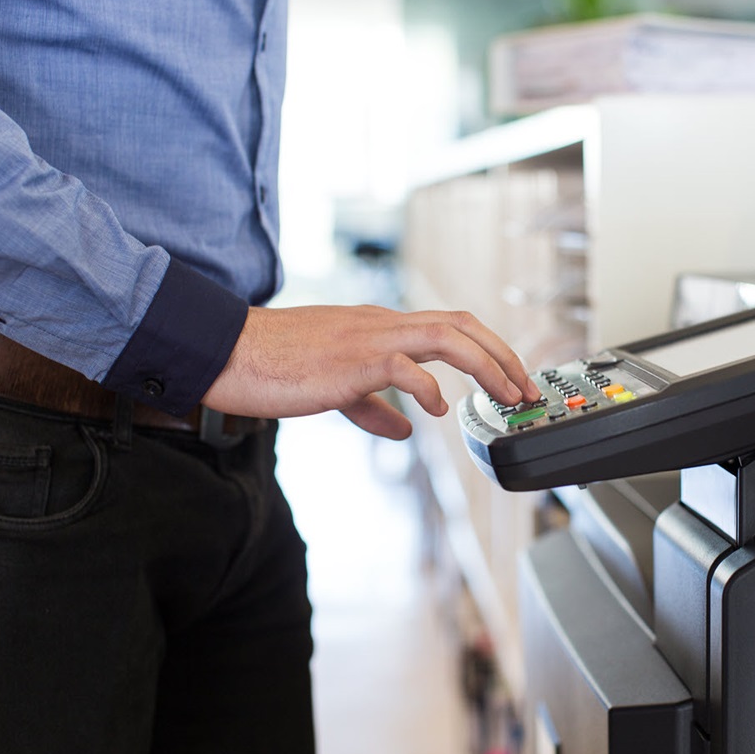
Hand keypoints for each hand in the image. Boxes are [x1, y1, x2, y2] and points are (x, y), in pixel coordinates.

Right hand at [202, 305, 540, 439]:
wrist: (229, 352)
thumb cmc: (276, 367)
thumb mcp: (337, 388)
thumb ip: (374, 406)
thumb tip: (404, 429)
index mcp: (381, 327)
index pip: (450, 325)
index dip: (489, 348)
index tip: (511, 378)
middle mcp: (382, 324)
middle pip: (461, 323)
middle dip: (502, 355)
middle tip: (525, 390)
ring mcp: (368, 337)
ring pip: (445, 336)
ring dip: (485, 365)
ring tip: (505, 396)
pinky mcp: (350, 360)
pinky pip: (401, 366)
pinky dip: (428, 388)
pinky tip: (438, 413)